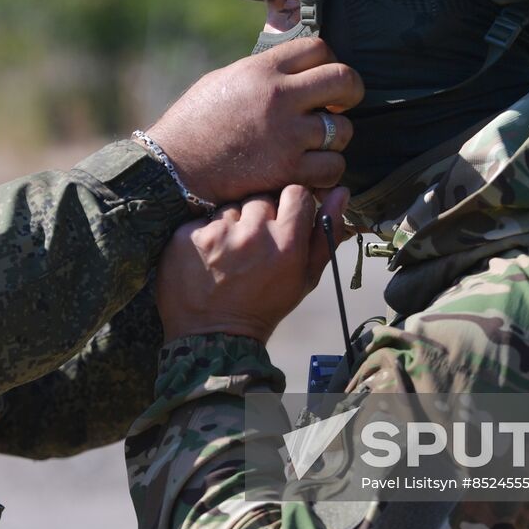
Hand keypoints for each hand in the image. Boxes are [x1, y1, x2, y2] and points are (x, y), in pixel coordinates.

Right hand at [145, 38, 361, 205]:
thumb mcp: (224, 80)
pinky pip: (333, 167)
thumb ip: (262, 73)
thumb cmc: (193, 124)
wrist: (172, 169)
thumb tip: (294, 70)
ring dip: (335, 138)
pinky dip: (327, 171)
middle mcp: (279, 97)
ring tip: (316, 143)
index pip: (319, 47)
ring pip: (344, 130)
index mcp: (261, 69)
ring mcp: (286, 135)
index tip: (323, 77)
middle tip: (341, 104)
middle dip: (350, 92)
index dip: (329, 60)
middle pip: (344, 79)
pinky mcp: (287, 171)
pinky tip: (311, 169)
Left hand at [155, 186, 350, 343]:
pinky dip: (206, 234)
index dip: (290, 205)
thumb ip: (325, 232)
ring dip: (231, 224)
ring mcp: (217, 233)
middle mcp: (252, 233)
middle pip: (261, 197)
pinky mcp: (188, 236)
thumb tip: (341, 191)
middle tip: (253, 246)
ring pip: (231, 206)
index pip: (295, 192)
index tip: (283, 222)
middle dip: (259, 216)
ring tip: (230, 254)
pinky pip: (203, 219)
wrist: (215, 336)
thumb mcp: (305, 276)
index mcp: (287, 242)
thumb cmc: (266, 305)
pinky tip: (209, 257)